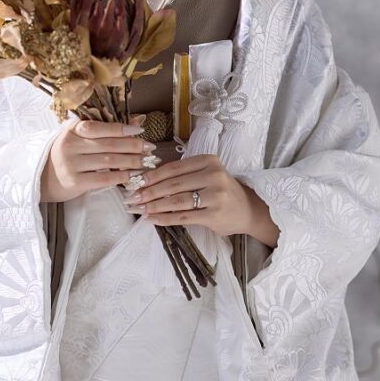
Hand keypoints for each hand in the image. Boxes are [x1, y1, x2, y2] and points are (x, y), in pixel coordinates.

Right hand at [40, 116, 154, 204]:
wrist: (42, 178)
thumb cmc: (65, 155)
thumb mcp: (77, 138)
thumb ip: (102, 130)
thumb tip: (135, 121)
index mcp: (72, 130)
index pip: (99, 127)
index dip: (121, 128)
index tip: (140, 130)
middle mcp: (70, 145)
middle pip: (108, 144)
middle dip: (132, 146)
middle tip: (150, 148)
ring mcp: (71, 164)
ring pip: (108, 161)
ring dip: (130, 161)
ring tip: (145, 162)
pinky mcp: (74, 182)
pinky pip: (103, 178)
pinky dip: (120, 176)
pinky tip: (132, 176)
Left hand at [122, 153, 279, 245]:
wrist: (247, 209)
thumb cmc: (221, 190)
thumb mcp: (206, 174)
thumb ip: (183, 175)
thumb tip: (147, 180)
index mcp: (208, 160)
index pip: (173, 168)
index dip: (152, 175)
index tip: (135, 182)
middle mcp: (213, 175)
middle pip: (173, 184)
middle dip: (149, 192)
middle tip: (132, 198)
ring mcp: (215, 195)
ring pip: (177, 200)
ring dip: (155, 206)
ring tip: (140, 209)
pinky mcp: (214, 214)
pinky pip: (184, 216)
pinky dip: (166, 218)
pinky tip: (153, 220)